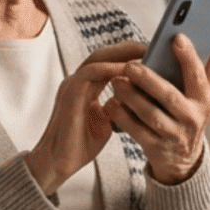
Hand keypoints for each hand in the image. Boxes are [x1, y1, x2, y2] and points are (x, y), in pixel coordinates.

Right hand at [26, 41, 144, 195]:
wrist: (58, 164)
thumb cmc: (80, 145)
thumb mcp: (107, 121)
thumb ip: (117, 106)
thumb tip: (137, 97)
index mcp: (85, 86)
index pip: (107, 62)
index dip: (128, 55)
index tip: (151, 53)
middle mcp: (78, 81)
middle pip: (104, 54)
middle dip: (128, 48)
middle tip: (152, 46)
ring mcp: (72, 85)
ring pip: (97, 57)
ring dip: (122, 53)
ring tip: (145, 53)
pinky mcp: (70, 93)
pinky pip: (90, 72)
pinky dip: (110, 68)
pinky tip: (128, 69)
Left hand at [104, 34, 209, 184]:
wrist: (182, 159)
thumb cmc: (188, 115)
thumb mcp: (201, 96)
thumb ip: (207, 69)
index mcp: (204, 100)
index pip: (198, 76)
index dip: (189, 57)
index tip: (176, 38)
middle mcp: (192, 118)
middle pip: (169, 96)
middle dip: (148, 80)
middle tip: (129, 65)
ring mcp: (174, 135)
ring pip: (151, 115)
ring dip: (132, 97)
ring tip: (116, 81)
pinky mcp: (156, 148)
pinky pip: (137, 131)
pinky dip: (123, 117)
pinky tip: (111, 103)